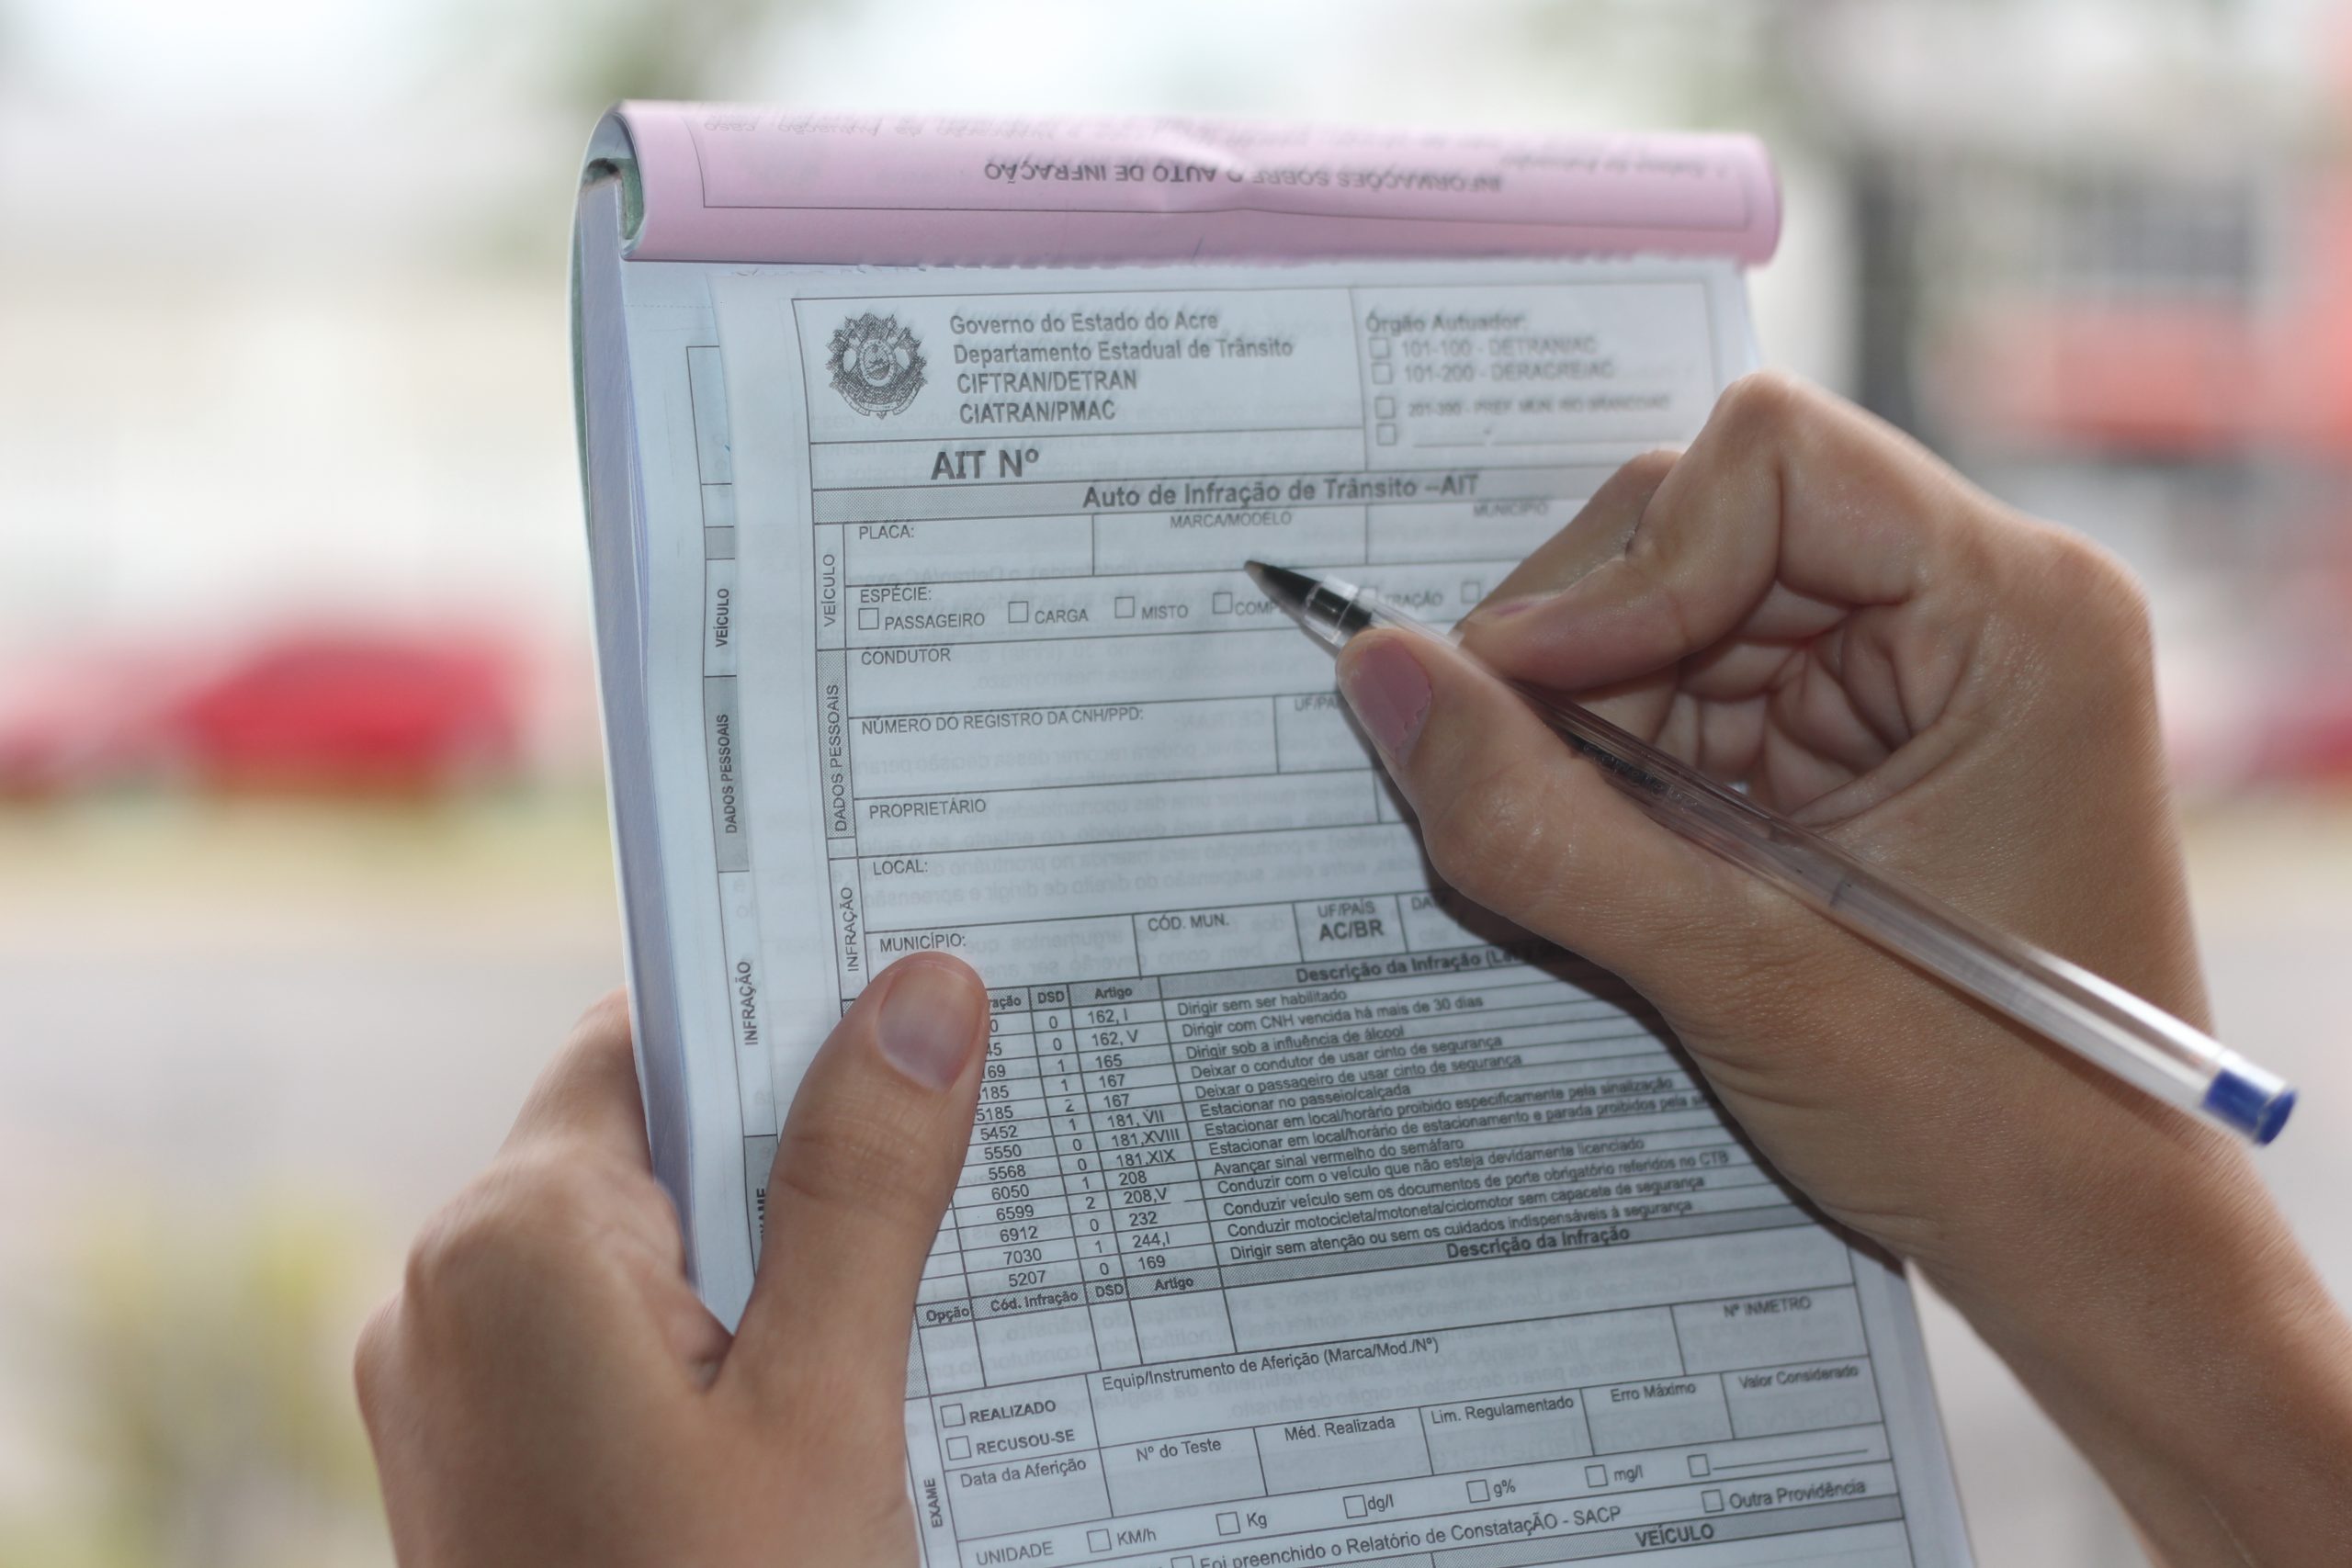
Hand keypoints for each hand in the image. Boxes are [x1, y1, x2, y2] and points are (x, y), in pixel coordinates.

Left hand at [355, 954, 987, 1567]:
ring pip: (647, 1250)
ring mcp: (455, 1391)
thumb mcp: (826, 1408)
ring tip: (913, 1305)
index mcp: (511, 1248)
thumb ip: (865, 1188)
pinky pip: (617, 1343)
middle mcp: (449, 1298)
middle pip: (653, 1146)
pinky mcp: (487, 1465)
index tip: (909, 1004)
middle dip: (802, 1153)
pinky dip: (724, 1338)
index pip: (649, 1039)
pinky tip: (831, 1394)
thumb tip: (921, 994)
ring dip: (778, 1256)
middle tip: (957, 1166)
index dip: (779, 1013)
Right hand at [1334, 374, 2351, 1562]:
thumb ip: (1542, 824)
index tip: (1528, 691)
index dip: (1629, 564)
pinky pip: (1674, 693)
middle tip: (1534, 792)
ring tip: (1606, 861)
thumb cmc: (1989, 1113)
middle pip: (1698, 521)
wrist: (2078, 1243)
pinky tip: (1624, 865)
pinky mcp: (1839, 742)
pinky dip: (1610, 771)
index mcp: (2014, 612)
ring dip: (1587, 724)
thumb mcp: (1741, 968)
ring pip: (1661, 611)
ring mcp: (1897, 674)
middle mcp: (1962, 607)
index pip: (1773, 461)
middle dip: (1588, 651)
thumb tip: (1376, 674)